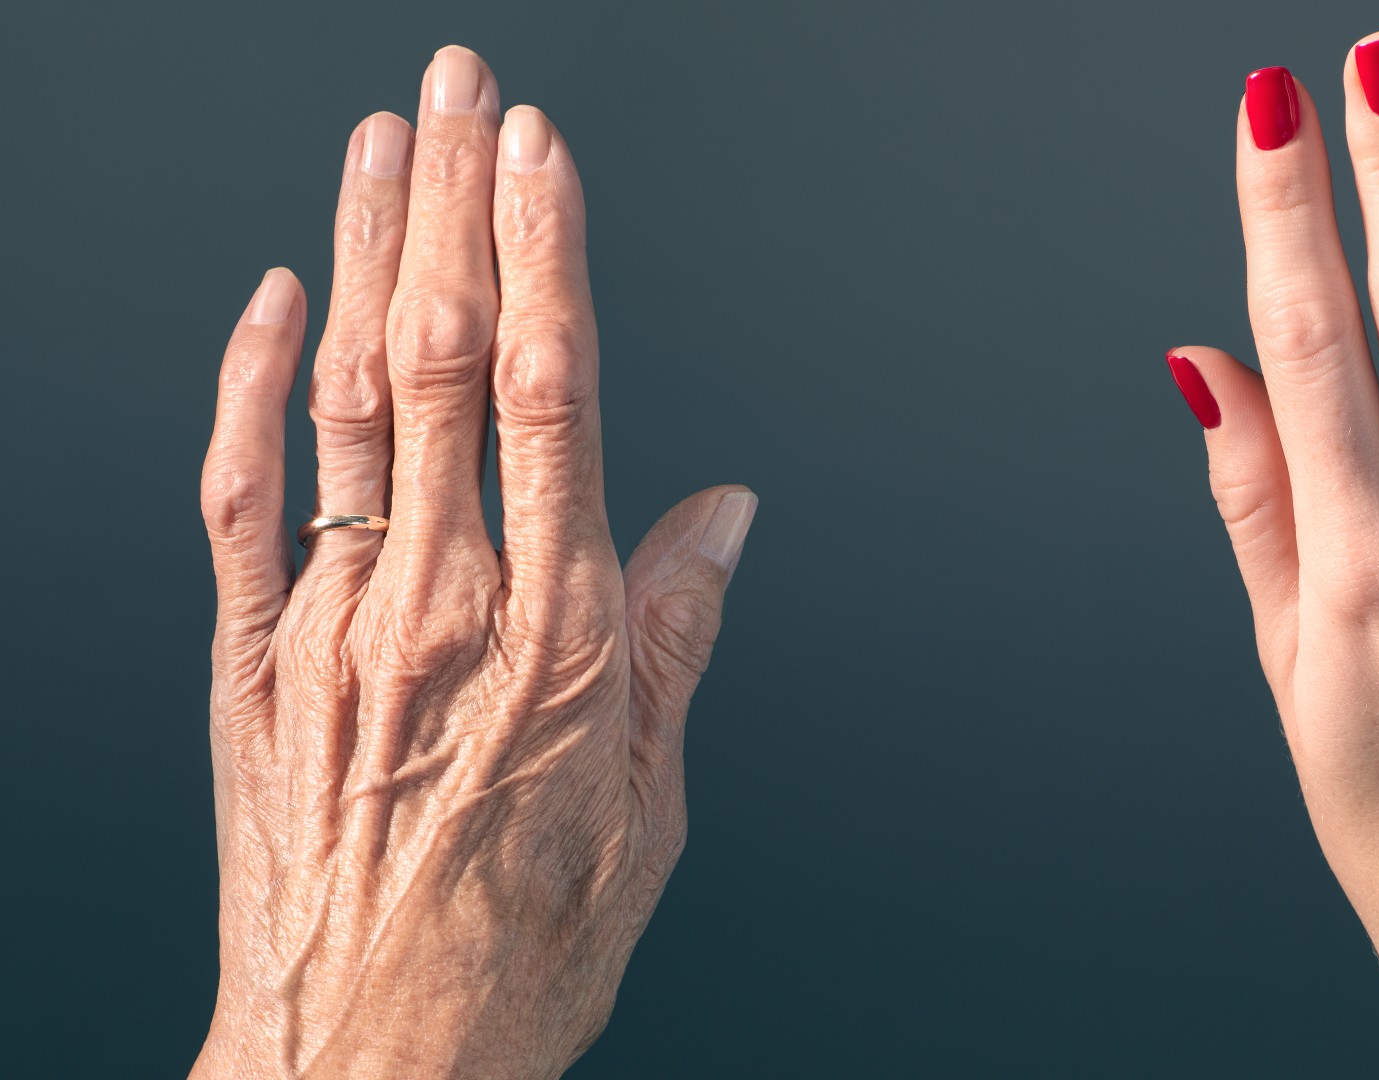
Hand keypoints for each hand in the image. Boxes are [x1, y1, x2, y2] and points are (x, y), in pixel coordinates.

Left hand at [192, 46, 754, 1077]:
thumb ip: (677, 640)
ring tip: (384, 142)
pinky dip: (250, 388)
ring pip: (344, 402)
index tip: (544, 156)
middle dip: (455, 207)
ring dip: (363, 256)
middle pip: (442, 364)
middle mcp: (439, 610)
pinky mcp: (252, 664)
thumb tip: (721, 515)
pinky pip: (239, 500)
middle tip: (466, 90)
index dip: (545, 259)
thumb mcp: (649, 810)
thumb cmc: (516, 952)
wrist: (366, 1067)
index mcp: (556, 641)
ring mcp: (333, 629)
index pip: (553, 399)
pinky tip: (272, 298)